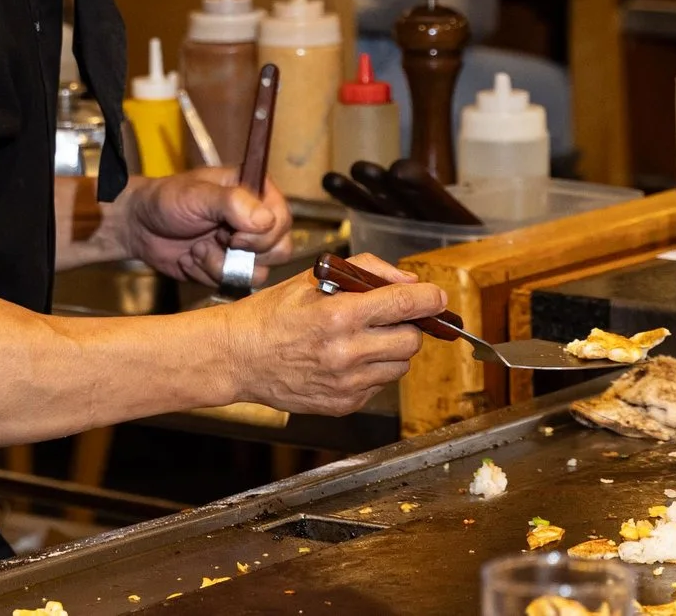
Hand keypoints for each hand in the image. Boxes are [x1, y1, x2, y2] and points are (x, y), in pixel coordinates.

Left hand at [113, 169, 292, 285]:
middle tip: (216, 239)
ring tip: (197, 248)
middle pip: (279, 249)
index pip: (282, 218)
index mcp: (255, 191)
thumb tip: (266, 221)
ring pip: (258, 271)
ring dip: (221, 264)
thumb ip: (233, 203)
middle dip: (242, 252)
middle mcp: (256, 220)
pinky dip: (209, 274)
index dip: (262, 233)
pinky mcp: (230, 269)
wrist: (139, 227)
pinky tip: (192, 258)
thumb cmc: (167, 201)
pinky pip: (235, 284)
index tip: (232, 234)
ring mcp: (244, 247)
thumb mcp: (198, 195)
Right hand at [216, 253, 443, 416]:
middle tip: (390, 317)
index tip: (437, 297)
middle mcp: (346, 353)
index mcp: (339, 316)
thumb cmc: (271, 314)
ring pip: (400, 366)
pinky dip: (374, 370)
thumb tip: (407, 281)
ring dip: (393, 349)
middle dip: (408, 325)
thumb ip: (365, 271)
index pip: (405, 306)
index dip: (429, 299)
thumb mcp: (314, 278)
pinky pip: (379, 386)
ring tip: (365, 338)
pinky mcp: (343, 405)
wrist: (238, 357)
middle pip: (411, 341)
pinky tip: (349, 358)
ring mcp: (346, 384)